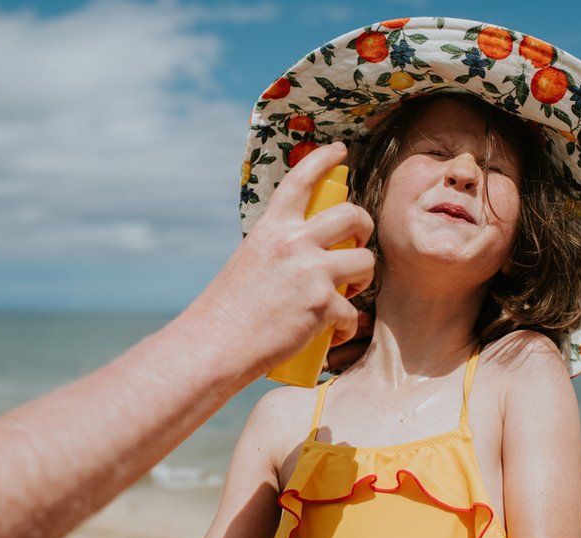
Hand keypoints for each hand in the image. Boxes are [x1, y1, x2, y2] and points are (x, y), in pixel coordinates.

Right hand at [188, 142, 375, 375]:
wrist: (215, 345)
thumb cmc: (228, 310)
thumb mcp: (250, 261)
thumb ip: (279, 250)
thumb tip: (308, 254)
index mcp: (272, 228)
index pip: (301, 180)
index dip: (323, 159)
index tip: (338, 150)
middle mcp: (293, 242)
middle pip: (352, 215)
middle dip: (365, 227)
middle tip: (358, 242)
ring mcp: (311, 272)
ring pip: (366, 262)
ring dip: (364, 278)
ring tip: (349, 292)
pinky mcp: (322, 305)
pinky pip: (353, 312)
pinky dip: (346, 325)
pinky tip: (333, 332)